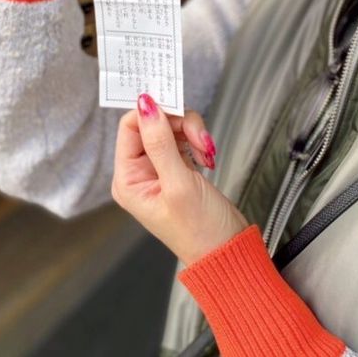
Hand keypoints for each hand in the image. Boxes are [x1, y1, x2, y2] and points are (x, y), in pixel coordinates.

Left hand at [111, 93, 249, 267]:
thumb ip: (160, 142)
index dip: (152, 112)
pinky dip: (197, 141)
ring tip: (206, 151)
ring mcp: (159, 168)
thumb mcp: (178, 184)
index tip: (176, 107)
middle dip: (178, 124)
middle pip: (152, 123)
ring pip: (171, 127)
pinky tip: (207, 157)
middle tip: (199, 137)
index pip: (129, 126)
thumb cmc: (201, 231)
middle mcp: (139, 172)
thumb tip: (145, 104)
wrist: (229, 252)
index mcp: (128, 179)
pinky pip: (183, 138)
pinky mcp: (178, 167)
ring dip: (191, 132)